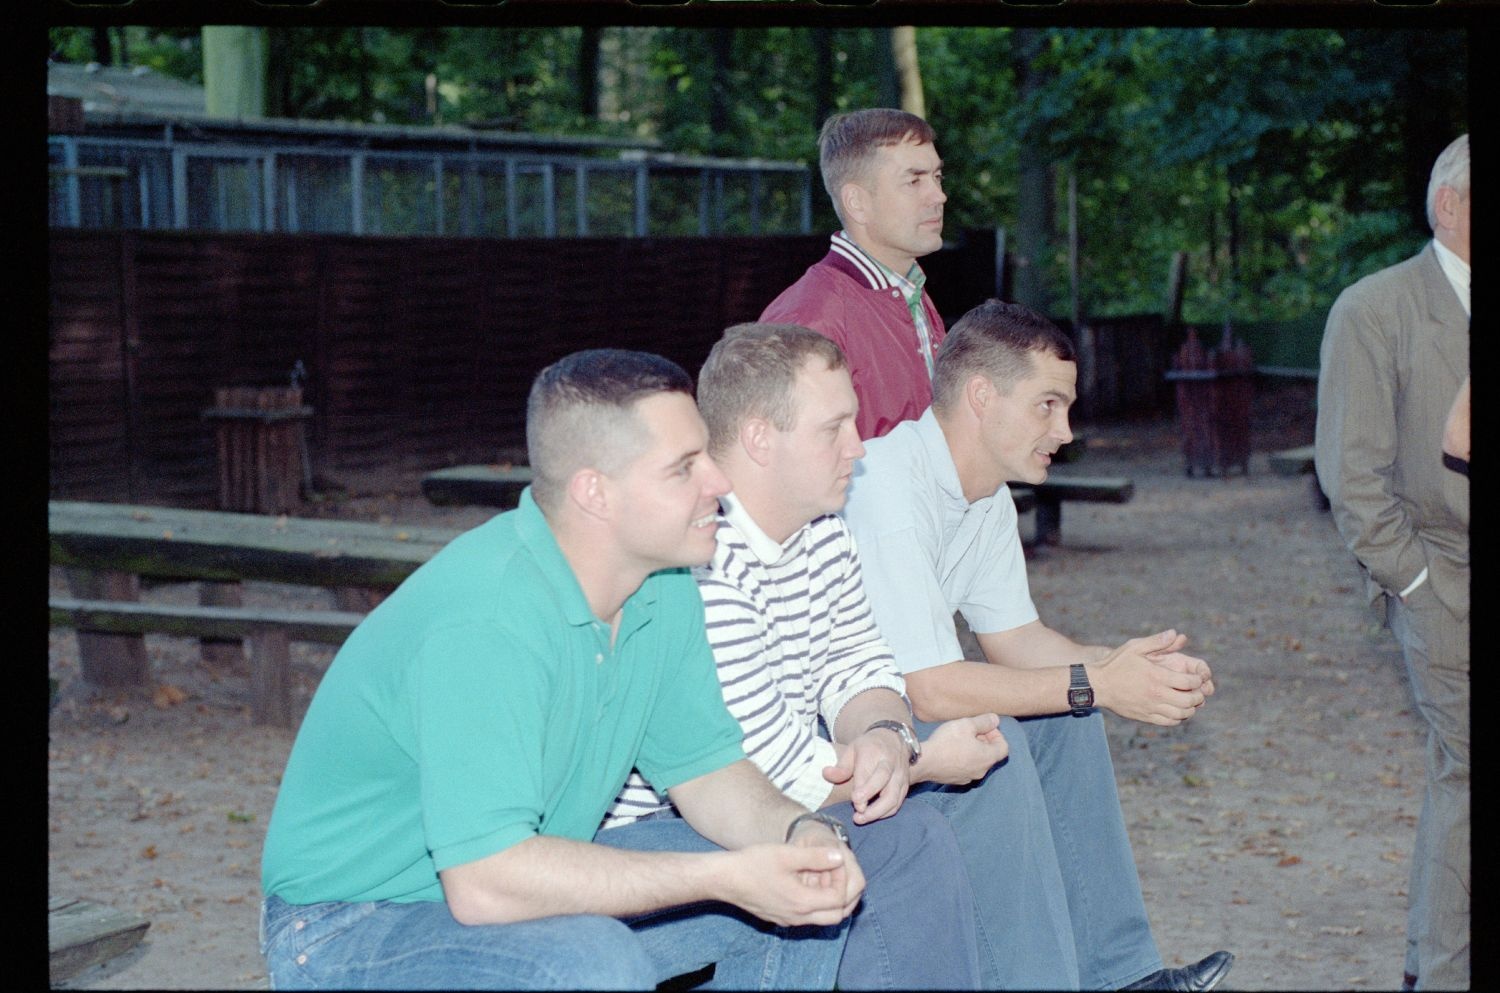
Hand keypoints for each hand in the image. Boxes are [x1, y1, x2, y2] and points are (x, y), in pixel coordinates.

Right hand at [714, 832, 863, 926]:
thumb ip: (815, 856)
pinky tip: (806, 882)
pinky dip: (815, 903)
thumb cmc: (753, 864)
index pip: (839, 899)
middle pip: (836, 915)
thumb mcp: (786, 854)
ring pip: (822, 918)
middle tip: (836, 873)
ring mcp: (788, 920)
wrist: (725, 879)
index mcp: (802, 902)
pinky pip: (807, 917)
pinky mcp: (780, 918)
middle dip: (842, 895)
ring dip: (829, 900)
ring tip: (823, 875)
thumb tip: (839, 856)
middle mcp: (798, 917)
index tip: (836, 862)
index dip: (843, 879)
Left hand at [821, 728, 912, 824]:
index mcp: (874, 752)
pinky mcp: (905, 786)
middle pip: (884, 783)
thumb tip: (826, 774)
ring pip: (894, 797)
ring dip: (878, 812)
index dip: (864, 788)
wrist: (894, 739)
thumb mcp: (852, 750)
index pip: (869, 772)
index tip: (855, 800)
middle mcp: (890, 764)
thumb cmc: (869, 747)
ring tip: (861, 819)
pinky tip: (872, 816)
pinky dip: (886, 813)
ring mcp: (900, 776)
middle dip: (872, 800)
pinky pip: (897, 803)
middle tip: (858, 814)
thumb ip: (841, 766)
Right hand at [913, 713, 1008, 784]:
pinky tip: (950, 751)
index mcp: (988, 758)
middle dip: (983, 740)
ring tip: (959, 739)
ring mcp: (968, 778)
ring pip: (977, 761)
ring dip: (973, 750)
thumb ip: (984, 721)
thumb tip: (996, 720)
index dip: (997, 735)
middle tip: (970, 730)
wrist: (924, 762)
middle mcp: (981, 771)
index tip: (984, 727)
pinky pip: (965, 768)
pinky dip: (963, 758)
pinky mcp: (956, 780)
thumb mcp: (967, 725)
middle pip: (990, 754)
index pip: (1004, 747)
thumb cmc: (947, 742)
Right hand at [1090, 629, 1209, 725]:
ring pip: (1181, 714)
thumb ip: (1156, 641)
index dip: (1198, 680)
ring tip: (1190, 701)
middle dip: (1198, 696)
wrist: (1098, 685)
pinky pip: (1169, 721)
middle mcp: (1156, 694)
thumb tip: (1175, 633)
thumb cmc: (1116, 664)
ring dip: (1191, 708)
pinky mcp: (1146, 717)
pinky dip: (1179, 718)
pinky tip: (1178, 710)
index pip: (1189, 682)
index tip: (1197, 678)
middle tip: (1198, 691)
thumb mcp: (1134, 647)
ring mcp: (1151, 707)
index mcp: (1157, 676)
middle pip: (1189, 700)